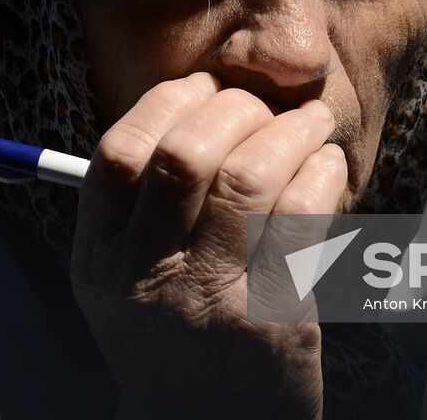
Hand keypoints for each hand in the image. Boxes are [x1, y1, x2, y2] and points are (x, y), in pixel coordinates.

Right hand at [71, 72, 347, 419]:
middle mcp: (143, 280)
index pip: (117, 154)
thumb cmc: (178, 343)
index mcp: (99, 261)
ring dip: (289, 131)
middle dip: (234, 108)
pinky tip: (328, 165)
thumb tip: (193, 104)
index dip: (166, 103)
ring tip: (310, 121)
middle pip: (184, 156)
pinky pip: (300, 219)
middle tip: (265, 103)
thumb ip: (139, 209)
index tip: (205, 84)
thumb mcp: (127, 284)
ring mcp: (206, 302)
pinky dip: (320, 174)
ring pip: (248, 178)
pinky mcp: (268, 322)